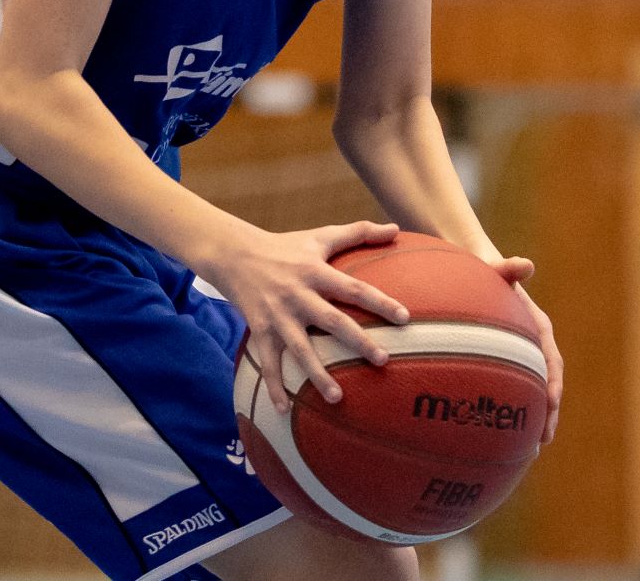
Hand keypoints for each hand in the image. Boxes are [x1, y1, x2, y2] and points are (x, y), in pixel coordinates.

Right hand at [199, 221, 405, 402]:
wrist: (234, 254)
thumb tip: (397, 228)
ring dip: (317, 374)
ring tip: (337, 398)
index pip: (354, 288)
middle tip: (383, 360)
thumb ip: (359, 232)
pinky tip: (285, 411)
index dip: (380, 301)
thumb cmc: (285, 246)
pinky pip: (268, 362)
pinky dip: (274, 387)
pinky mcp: (260, 330)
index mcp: (316, 272)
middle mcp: (299, 294)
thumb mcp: (320, 236)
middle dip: (358, 341)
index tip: (405, 318)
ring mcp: (278, 315)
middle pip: (332, 321)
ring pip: (300, 349)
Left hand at [491, 255, 562, 442]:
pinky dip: (508, 412)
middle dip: (546, 414)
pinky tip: (492, 435)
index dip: (553, 382)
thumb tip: (526, 264)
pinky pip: (508, 391)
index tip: (552, 403)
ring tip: (525, 451)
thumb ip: (507, 268)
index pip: (551, 359)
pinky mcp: (502, 364)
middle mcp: (532, 346)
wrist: (474, 268)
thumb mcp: (494, 266)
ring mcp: (518, 357)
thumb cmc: (483, 268)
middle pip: (545, 385)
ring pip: (529, 394)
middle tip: (541, 442)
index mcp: (537, 328)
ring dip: (531, 420)